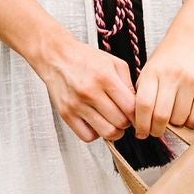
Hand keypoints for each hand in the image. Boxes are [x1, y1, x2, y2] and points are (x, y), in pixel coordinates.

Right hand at [31, 25, 136, 143]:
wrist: (56, 56)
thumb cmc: (85, 59)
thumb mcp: (113, 63)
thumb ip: (128, 83)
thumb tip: (138, 105)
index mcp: (105, 77)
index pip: (131, 107)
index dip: (138, 114)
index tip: (137, 114)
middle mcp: (90, 92)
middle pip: (120, 122)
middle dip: (127, 122)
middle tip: (124, 117)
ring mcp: (77, 105)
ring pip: (106, 132)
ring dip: (114, 131)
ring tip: (112, 122)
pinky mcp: (66, 114)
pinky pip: (87, 136)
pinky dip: (96, 134)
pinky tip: (96, 123)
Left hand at [131, 22, 193, 141]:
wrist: (193, 38)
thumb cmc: (167, 58)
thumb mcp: (149, 70)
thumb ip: (142, 93)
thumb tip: (139, 123)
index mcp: (153, 72)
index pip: (144, 105)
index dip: (141, 124)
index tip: (141, 132)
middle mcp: (172, 76)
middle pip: (162, 116)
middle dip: (156, 130)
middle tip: (155, 131)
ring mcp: (191, 81)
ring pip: (179, 119)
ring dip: (173, 126)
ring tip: (170, 119)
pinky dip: (188, 124)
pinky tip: (184, 118)